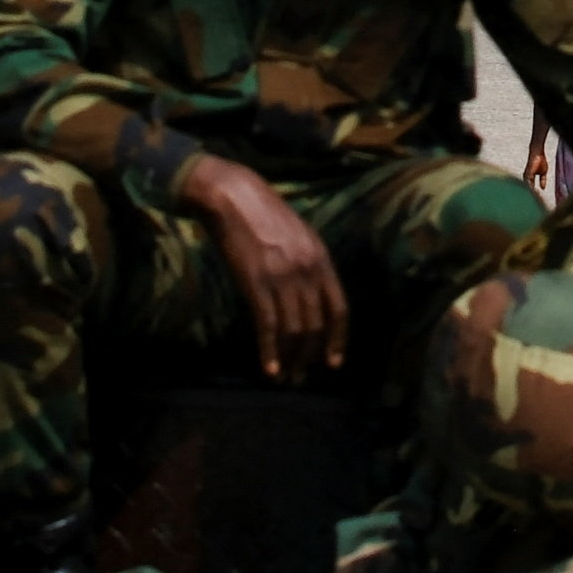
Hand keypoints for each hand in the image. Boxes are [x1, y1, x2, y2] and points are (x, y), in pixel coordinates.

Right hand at [174, 158, 349, 376]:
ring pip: (294, 330)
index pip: (339, 309)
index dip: (337, 339)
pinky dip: (270, 351)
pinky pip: (268, 326)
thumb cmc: (264, 214)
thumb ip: (310, 265)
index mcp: (322, 258)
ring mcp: (282, 277)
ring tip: (285, 376)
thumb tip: (313, 298)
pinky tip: (269, 368)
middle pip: (315, 325)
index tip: (332, 362)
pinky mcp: (256, 283)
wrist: (233, 196)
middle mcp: (307, 270)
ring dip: (290, 358)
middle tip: (300, 375)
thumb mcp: (300, 235)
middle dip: (309, 355)